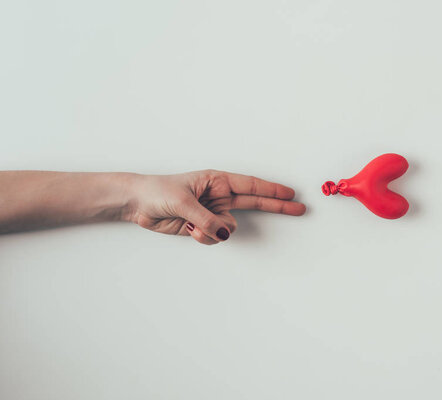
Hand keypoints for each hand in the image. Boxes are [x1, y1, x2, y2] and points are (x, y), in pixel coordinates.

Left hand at [128, 170, 305, 244]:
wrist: (137, 204)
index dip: (273, 190)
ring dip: (214, 231)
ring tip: (192, 224)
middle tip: (299, 209)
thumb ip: (207, 219)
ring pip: (230, 228)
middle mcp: (219, 196)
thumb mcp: (183, 202)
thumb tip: (226, 233)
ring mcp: (212, 212)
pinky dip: (205, 238)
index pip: (251, 185)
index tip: (292, 194)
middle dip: (277, 206)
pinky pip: (216, 237)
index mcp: (217, 181)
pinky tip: (189, 229)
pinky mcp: (203, 227)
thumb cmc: (158, 191)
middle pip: (255, 203)